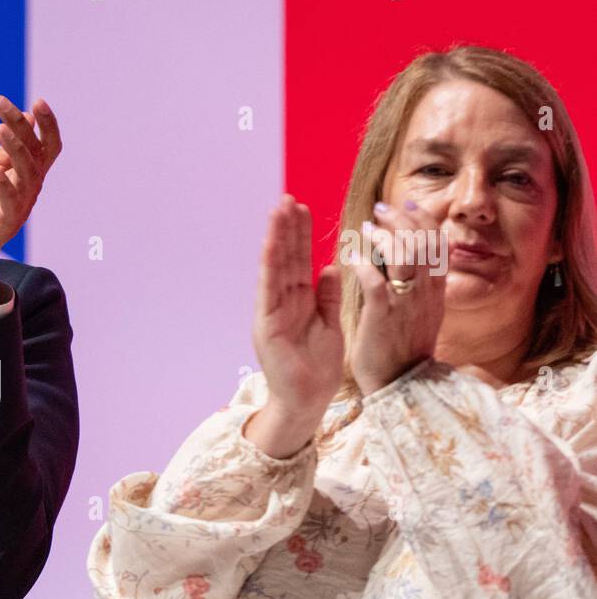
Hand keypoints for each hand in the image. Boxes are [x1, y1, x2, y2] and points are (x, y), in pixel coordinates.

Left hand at [0, 96, 61, 309]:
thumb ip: (7, 151)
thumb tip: (24, 118)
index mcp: (27, 177)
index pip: (47, 147)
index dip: (47, 125)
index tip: (37, 100)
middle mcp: (29, 191)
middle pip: (36, 154)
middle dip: (23, 127)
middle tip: (1, 104)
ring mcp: (18, 209)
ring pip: (27, 175)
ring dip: (15, 150)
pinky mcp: (2, 227)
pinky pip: (9, 205)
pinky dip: (4, 187)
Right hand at [246, 196, 343, 457]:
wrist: (307, 401)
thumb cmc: (318, 368)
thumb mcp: (329, 324)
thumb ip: (328, 296)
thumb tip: (332, 267)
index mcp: (298, 303)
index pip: (299, 262)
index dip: (300, 236)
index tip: (302, 209)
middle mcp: (281, 303)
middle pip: (286, 259)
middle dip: (286, 228)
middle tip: (287, 198)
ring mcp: (271, 313)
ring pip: (276, 268)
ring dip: (276, 238)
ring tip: (278, 209)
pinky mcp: (266, 325)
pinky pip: (269, 290)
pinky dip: (270, 266)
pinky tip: (273, 244)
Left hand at [344, 200, 445, 394]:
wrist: (400, 386)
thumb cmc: (402, 349)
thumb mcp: (420, 313)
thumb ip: (416, 284)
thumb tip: (406, 257)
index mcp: (435, 290)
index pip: (436, 243)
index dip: (423, 219)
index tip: (407, 204)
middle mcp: (425, 293)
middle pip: (422, 242)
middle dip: (402, 218)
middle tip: (381, 208)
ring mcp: (406, 303)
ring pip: (404, 256)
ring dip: (384, 235)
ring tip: (366, 226)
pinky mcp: (384, 316)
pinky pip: (376, 282)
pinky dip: (364, 264)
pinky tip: (352, 256)